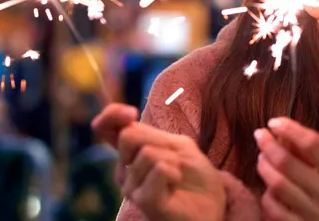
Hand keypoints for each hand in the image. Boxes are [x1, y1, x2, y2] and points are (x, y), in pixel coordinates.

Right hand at [92, 103, 226, 220]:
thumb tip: (128, 118)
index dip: (112, 115)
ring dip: (173, 160)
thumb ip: (149, 133)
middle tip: (174, 158)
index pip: (107, 128)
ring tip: (177, 176)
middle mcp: (124, 171)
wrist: (212, 205)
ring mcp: (131, 188)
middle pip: (128, 136)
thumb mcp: (176, 145)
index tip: (131, 113)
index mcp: (131, 153)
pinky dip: (175, 172)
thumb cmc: (194, 175)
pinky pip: (159, 169)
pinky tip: (175, 186)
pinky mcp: (143, 201)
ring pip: (148, 153)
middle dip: (160, 140)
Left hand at [254, 117, 318, 220]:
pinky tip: (267, 187)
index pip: (313, 144)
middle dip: (268, 145)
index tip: (275, 122)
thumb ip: (316, 153)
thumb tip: (284, 133)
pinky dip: (267, 196)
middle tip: (260, 134)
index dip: (290, 129)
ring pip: (278, 185)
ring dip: (264, 167)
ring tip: (261, 157)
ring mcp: (316, 213)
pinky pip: (275, 210)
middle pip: (288, 163)